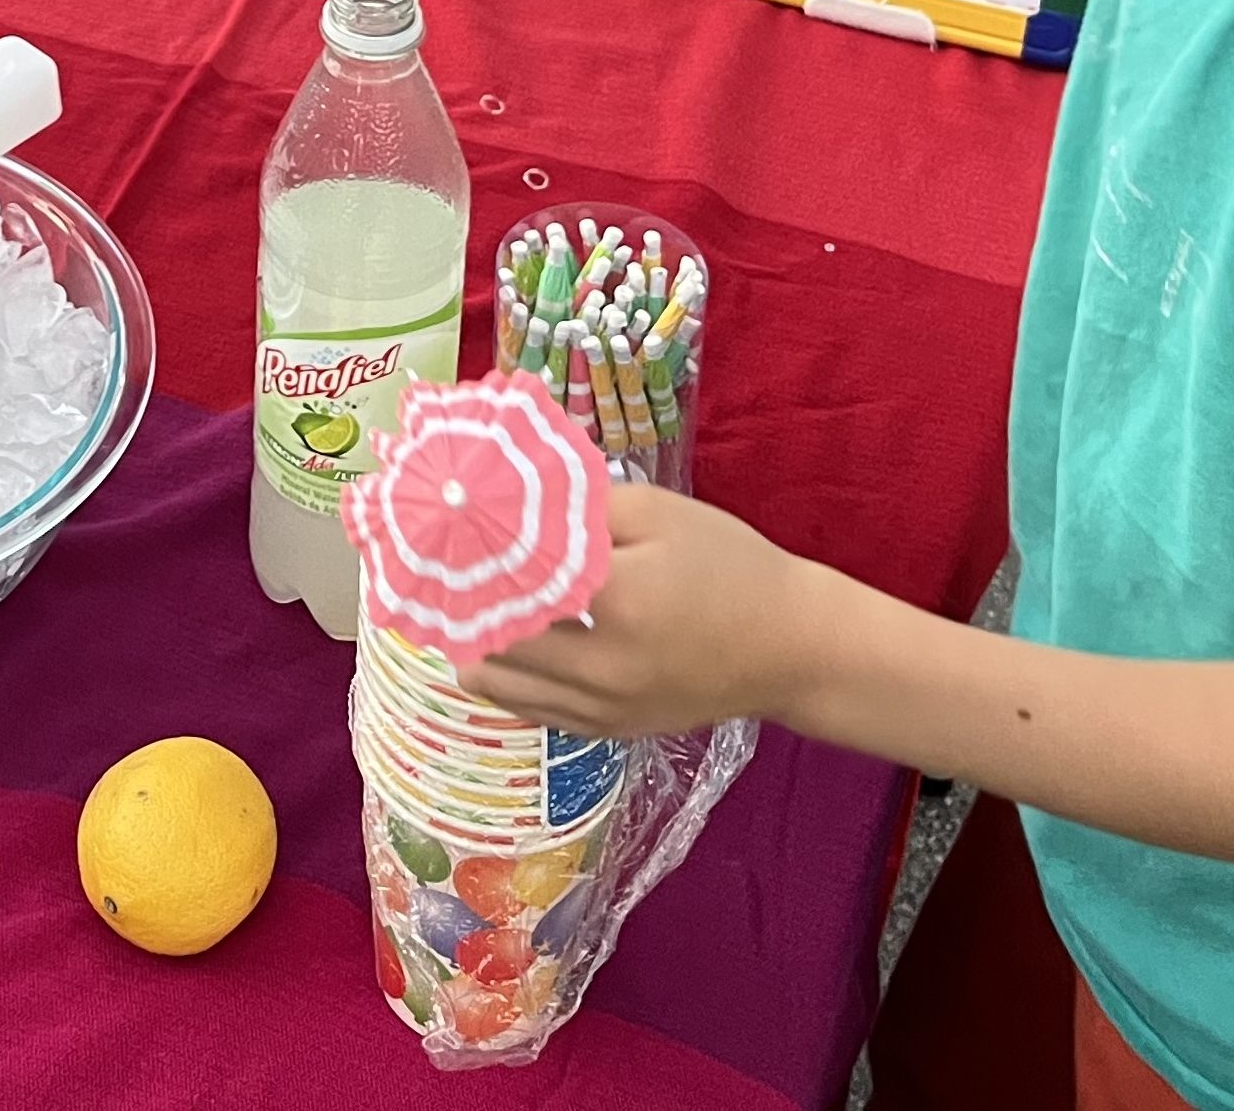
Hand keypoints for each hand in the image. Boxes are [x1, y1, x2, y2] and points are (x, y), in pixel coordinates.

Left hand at [463, 483, 824, 741]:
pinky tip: (505, 638)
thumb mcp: (658, 513)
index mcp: (617, 601)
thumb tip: (506, 502)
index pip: (512, 574)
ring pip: (494, 681)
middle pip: (488, 634)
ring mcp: (600, 709)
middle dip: (461, 595)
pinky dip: (505, 674)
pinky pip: (526, 707)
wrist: (790, 648)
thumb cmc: (729, 566)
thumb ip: (578, 507)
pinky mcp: (605, 731)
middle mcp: (600, 668)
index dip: (471, 548)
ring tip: (467, 599)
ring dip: (472, 640)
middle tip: (443, 559)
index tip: (444, 523)